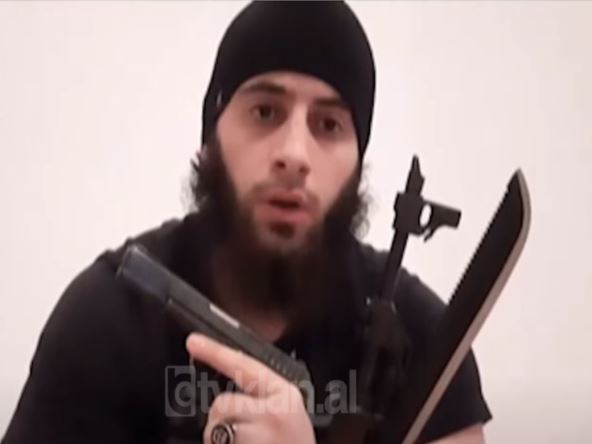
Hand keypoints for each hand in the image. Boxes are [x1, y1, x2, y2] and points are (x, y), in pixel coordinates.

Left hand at [186, 333, 315, 443]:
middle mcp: (273, 411)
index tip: (193, 341)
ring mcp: (259, 434)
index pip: (245, 365)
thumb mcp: (288, 417)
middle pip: (222, 403)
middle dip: (222, 421)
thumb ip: (263, 399)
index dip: (216, 351)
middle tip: (245, 439)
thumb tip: (228, 394)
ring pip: (215, 427)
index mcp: (285, 396)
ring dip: (221, 441)